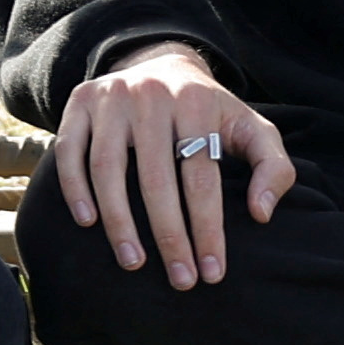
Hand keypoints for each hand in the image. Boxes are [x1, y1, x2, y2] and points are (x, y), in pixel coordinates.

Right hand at [52, 41, 295, 288]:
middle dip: (168, 236)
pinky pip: (69, 150)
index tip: (211, 272)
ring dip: (119, 222)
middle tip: (179, 280)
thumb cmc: (212, 113)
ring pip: (108, 168)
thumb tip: (261, 214)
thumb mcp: (253, 130)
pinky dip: (75, 188)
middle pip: (155, 178)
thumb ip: (274, 169)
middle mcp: (150, 95)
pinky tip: (89, 222)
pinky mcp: (79, 101)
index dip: (206, 229)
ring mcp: (110, 96)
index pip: (201, 176)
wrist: (162, 64)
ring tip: (133, 262)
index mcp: (196, 102)